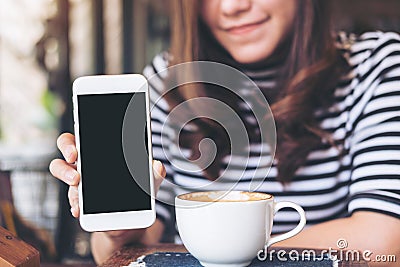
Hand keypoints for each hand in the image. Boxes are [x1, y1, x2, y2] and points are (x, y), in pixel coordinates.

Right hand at [49, 132, 165, 217]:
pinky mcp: (79, 200)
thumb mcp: (149, 181)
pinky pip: (71, 198)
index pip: (85, 133)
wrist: (129, 220)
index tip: (80, 139)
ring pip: (61, 169)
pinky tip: (80, 208)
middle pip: (67, 146)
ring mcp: (79, 180)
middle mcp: (86, 161)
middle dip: (68, 148)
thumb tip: (157, 166)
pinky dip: (75, 203)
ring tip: (76, 182)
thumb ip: (154, 173)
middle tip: (75, 157)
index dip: (80, 135)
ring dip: (66, 173)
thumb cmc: (136, 191)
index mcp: (102, 150)